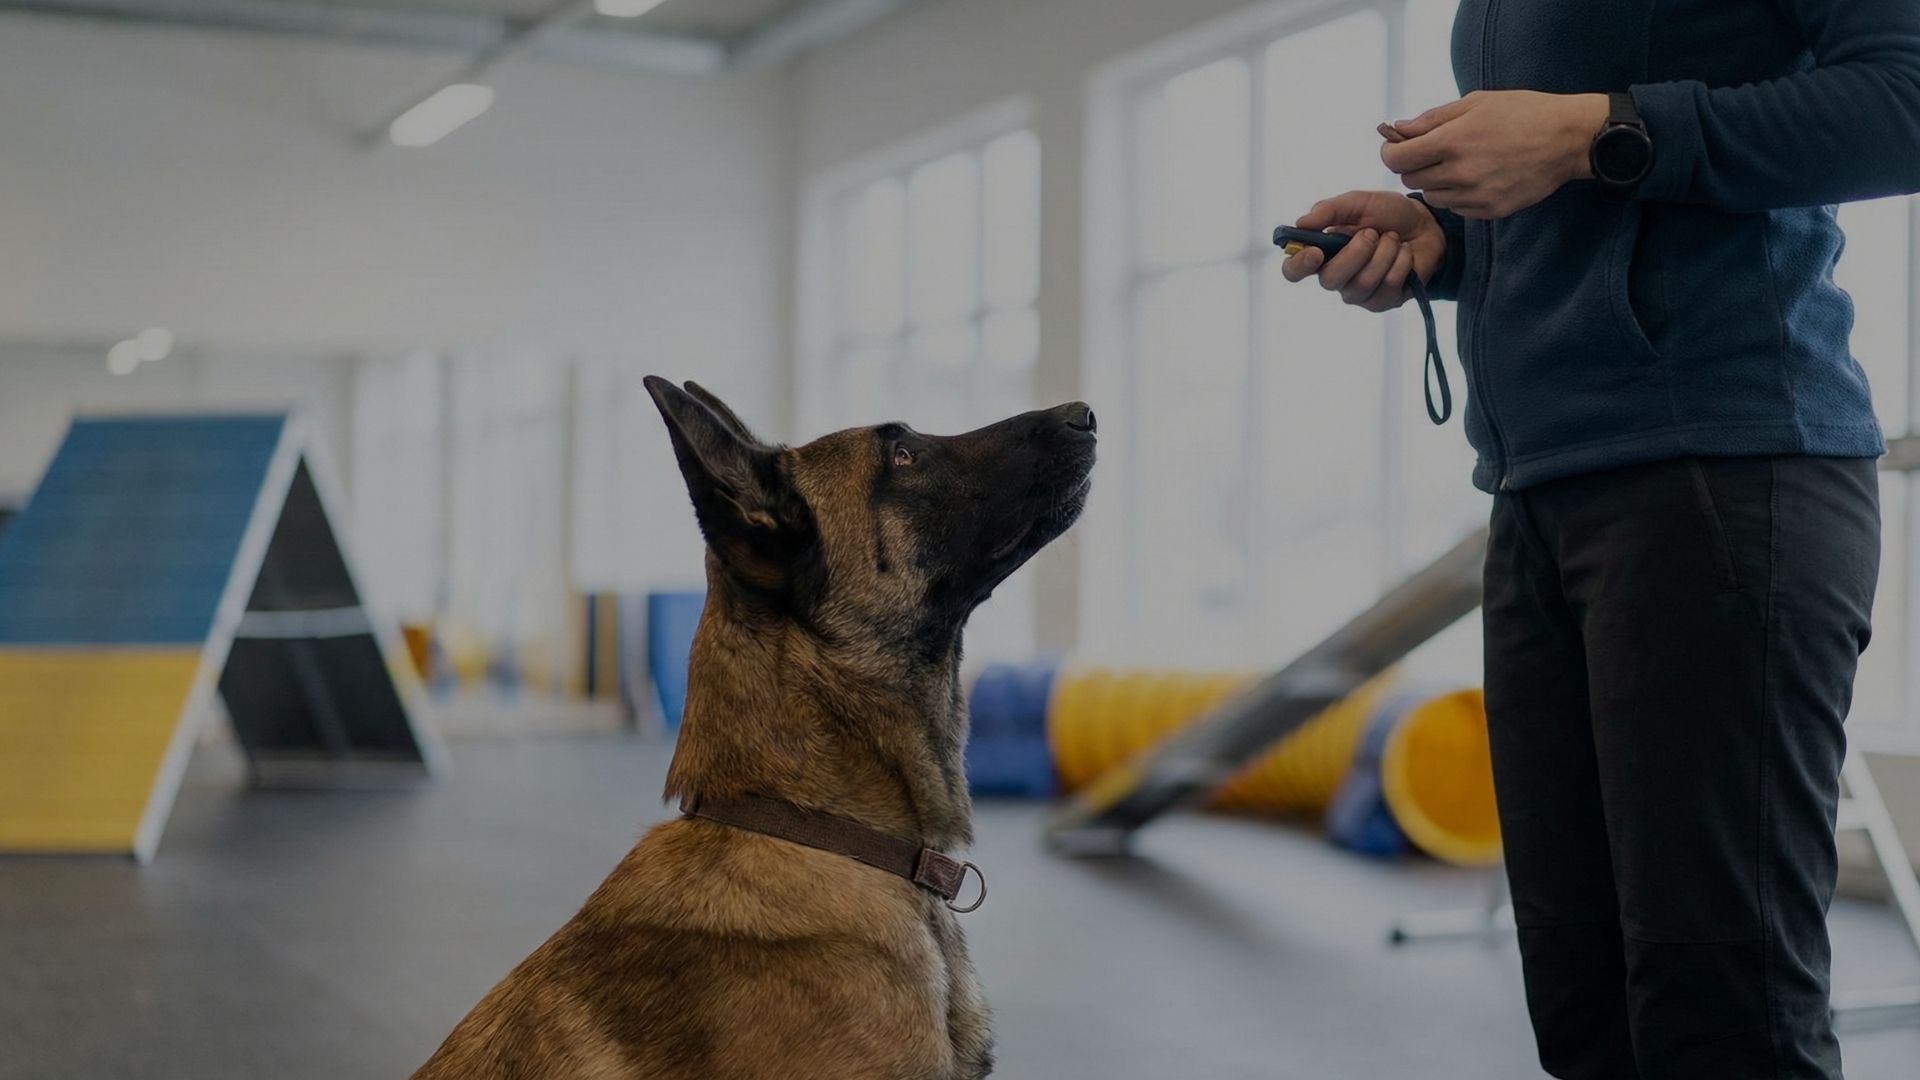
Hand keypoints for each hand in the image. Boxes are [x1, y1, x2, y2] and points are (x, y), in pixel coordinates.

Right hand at [1278, 191, 1446, 312]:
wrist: (1425, 225)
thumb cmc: (1387, 214)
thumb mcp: (1358, 202)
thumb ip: (1329, 210)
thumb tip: (1301, 222)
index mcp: (1321, 253)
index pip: (1293, 271)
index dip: (1299, 265)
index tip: (1316, 253)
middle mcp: (1335, 277)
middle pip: (1329, 280)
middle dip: (1356, 252)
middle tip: (1373, 233)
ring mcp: (1358, 294)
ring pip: (1362, 283)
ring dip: (1384, 253)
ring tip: (1393, 239)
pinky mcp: (1382, 302)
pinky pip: (1388, 286)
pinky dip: (1401, 262)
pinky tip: (1404, 253)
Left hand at [1383, 91, 1607, 218]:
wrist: (1568, 139)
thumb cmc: (1523, 113)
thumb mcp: (1476, 102)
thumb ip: (1432, 118)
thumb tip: (1398, 129)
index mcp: (1453, 141)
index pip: (1397, 159)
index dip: (1390, 152)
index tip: (1394, 146)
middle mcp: (1461, 172)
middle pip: (1410, 179)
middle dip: (1413, 165)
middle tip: (1430, 152)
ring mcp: (1476, 196)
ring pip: (1432, 196)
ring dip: (1435, 182)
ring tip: (1458, 163)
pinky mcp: (1490, 210)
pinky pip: (1456, 208)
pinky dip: (1457, 195)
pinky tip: (1476, 177)